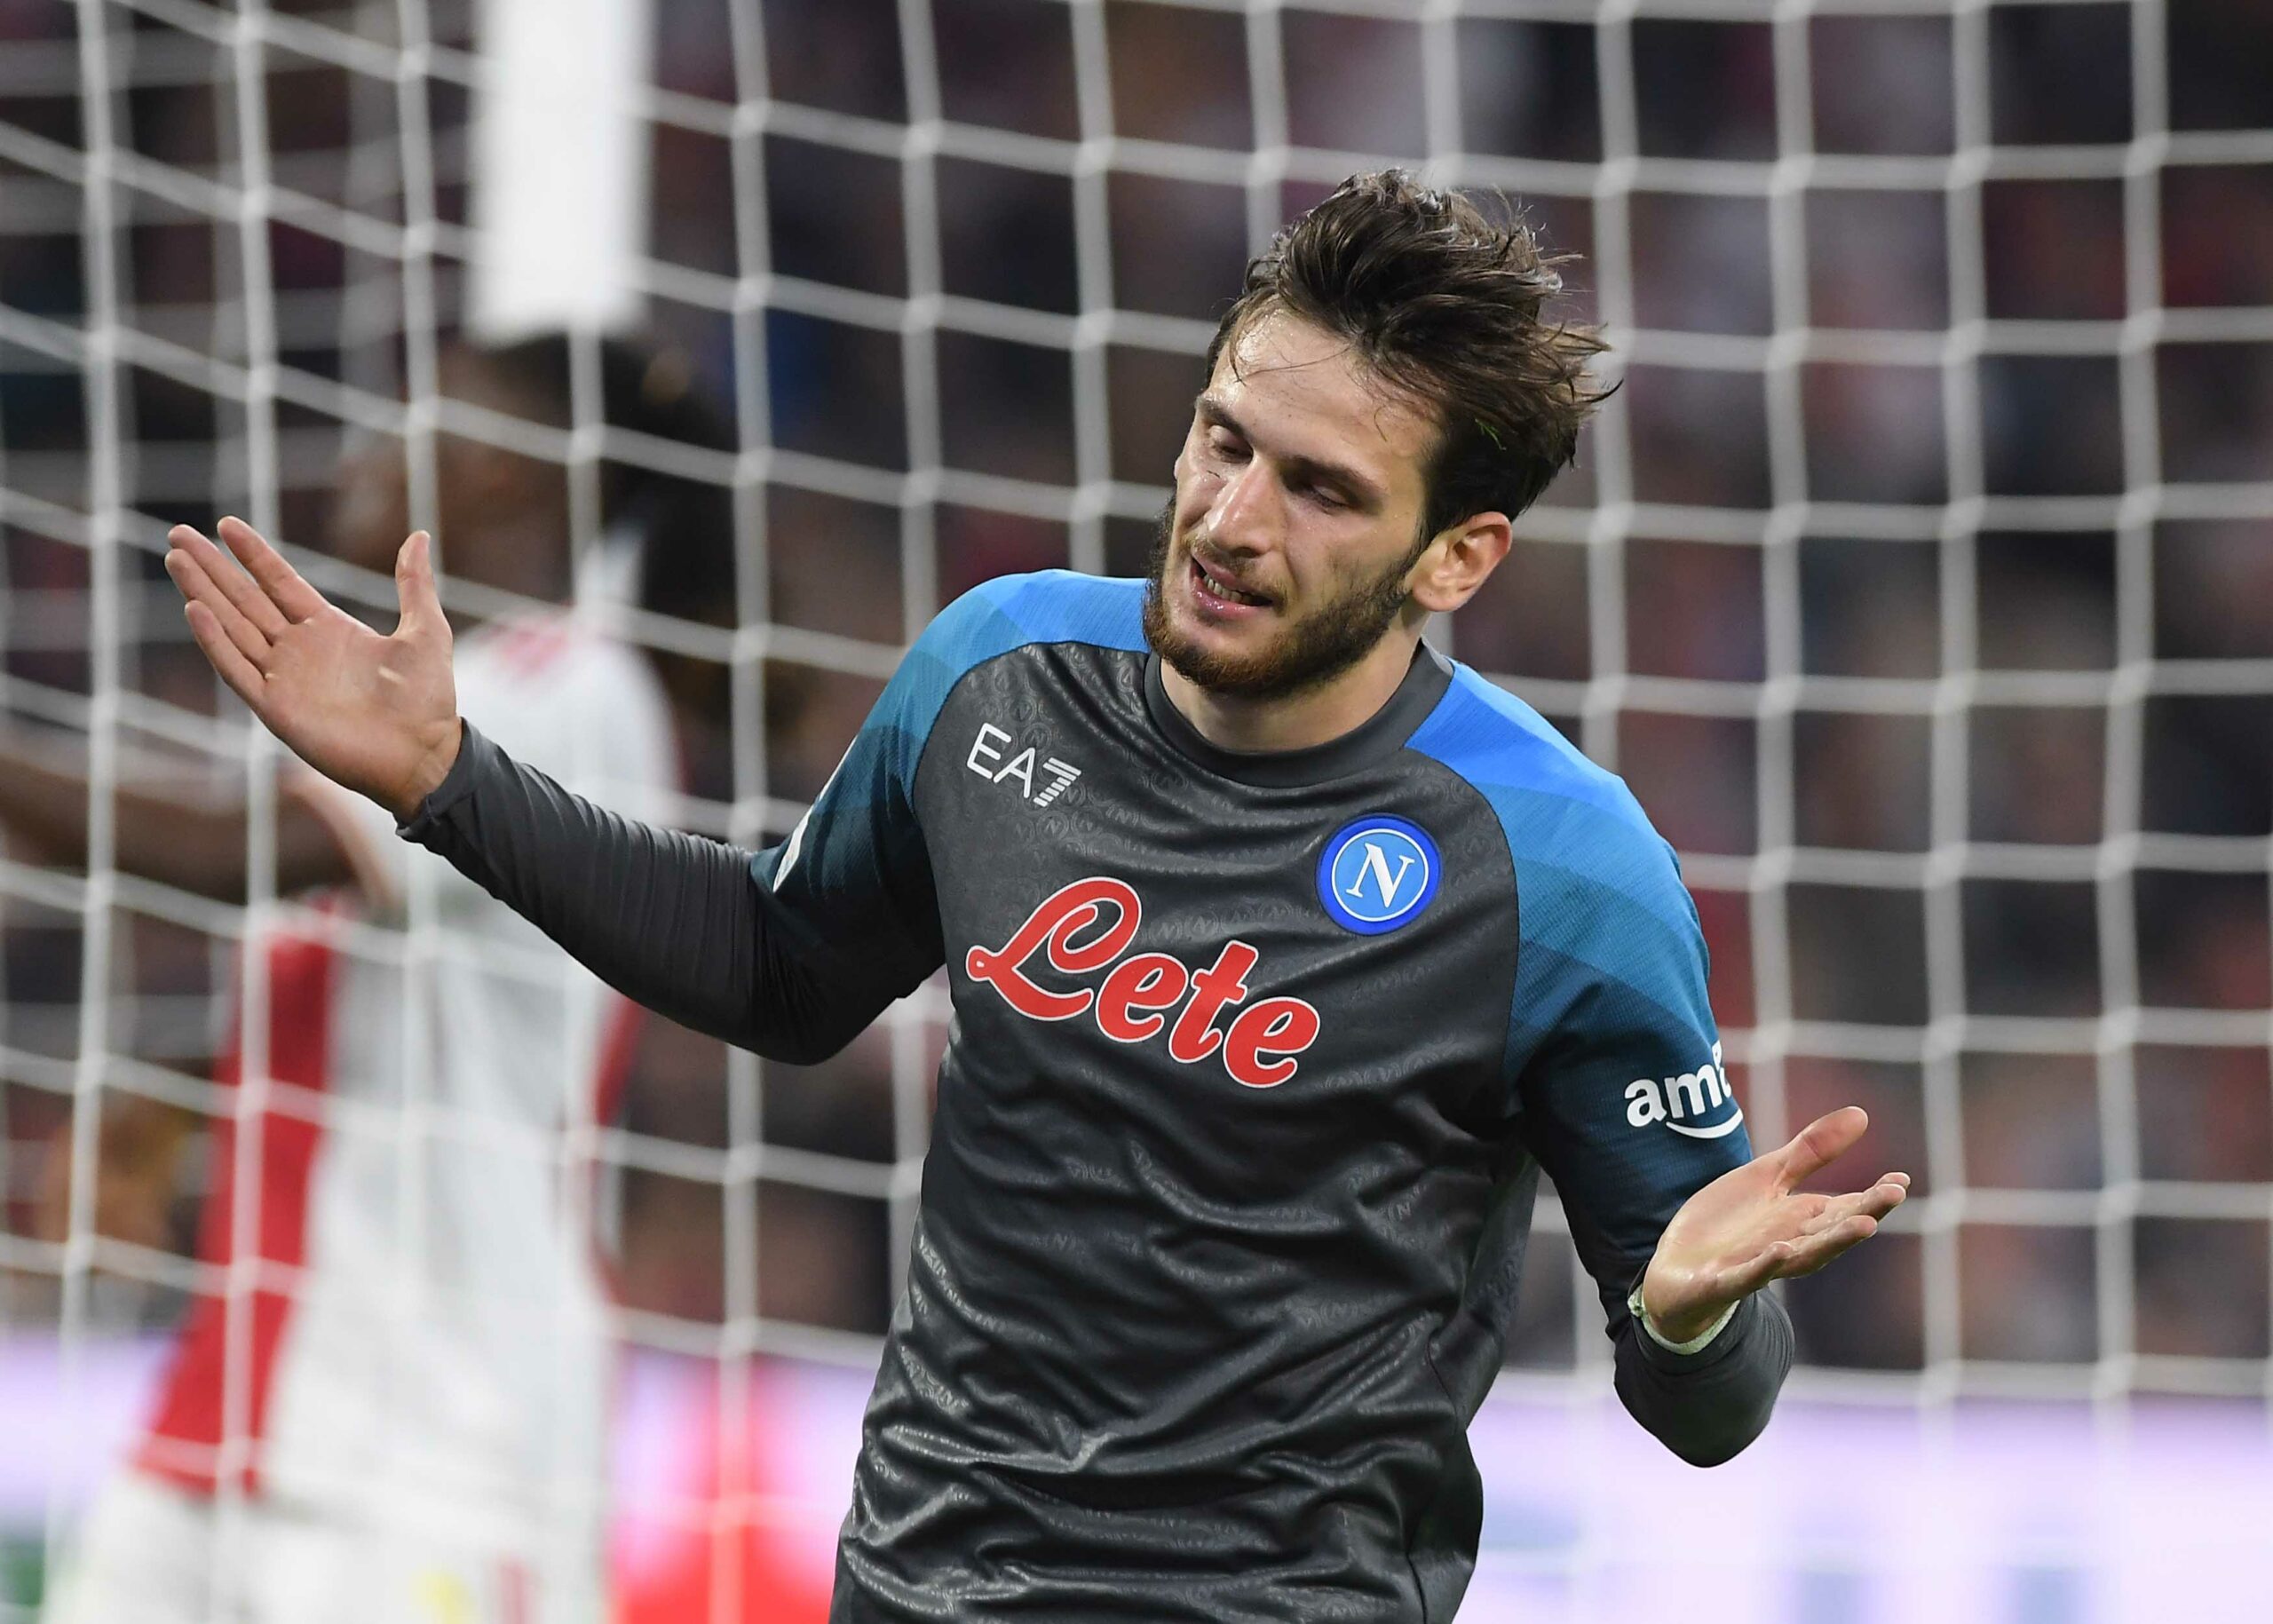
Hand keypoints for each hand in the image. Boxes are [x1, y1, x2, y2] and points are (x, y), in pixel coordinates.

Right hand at [165, 517, 461, 820]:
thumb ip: (414, 583)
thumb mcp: (425, 630)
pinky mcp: (276, 708)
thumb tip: (418, 534)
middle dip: (212, 567)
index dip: (253, 554)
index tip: (226, 525)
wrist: (424, 753)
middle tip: (178, 534)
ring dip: (203, 594)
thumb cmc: (428, 699)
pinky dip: (215, 642)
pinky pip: (237, 670)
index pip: (279, 582)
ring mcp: (284, 678)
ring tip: (176, 560)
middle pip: (245, 600)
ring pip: (232, 627)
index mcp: (329, 628)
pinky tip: (195, 610)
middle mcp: (299, 650)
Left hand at [1640, 1106, 1908, 1343]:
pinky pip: (1747, 1275)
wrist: (1677, 1271)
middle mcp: (1790, 1245)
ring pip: (1802, 1257)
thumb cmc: (1730, 1224)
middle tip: (1893, 1196)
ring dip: (1832, 1242)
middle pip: (1832, 1230)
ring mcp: (1758, 1265)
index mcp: (1803, 1221)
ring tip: (1863, 1225)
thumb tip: (1862, 1114)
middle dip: (1863, 1213)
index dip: (1874, 1196)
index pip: (1846, 1208)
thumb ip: (1810, 1151)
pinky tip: (1781, 1252)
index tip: (1901, 1180)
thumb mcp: (1768, 1178)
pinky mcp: (1724, 1281)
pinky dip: (1764, 1266)